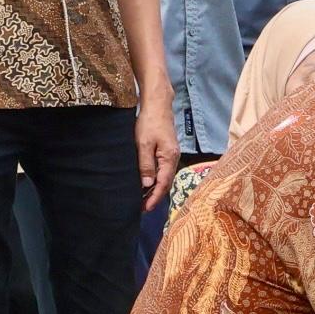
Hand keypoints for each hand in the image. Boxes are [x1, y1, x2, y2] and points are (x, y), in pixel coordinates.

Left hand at [136, 95, 180, 212]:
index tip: (144, 209)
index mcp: (169, 158)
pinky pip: (163, 170)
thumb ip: (145, 164)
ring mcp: (171, 154)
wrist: (158, 105)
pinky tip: (147, 182)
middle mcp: (173, 158)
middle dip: (155, 196)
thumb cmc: (149, 122)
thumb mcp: (143, 143)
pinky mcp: (167, 151)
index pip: (163, 184)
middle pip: (166, 183)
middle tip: (141, 208)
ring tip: (143, 198)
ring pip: (165, 177)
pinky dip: (156, 179)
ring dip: (155, 189)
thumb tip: (147, 184)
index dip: (154, 198)